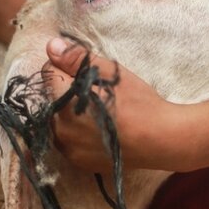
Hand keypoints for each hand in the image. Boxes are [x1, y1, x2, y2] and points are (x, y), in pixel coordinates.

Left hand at [43, 38, 189, 172]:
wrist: (160, 139)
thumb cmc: (138, 102)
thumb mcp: (109, 72)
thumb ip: (75, 58)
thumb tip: (50, 47)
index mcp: (64, 101)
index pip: (48, 72)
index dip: (66, 68)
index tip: (86, 73)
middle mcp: (59, 127)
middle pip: (51, 99)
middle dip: (65, 92)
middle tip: (95, 92)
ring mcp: (68, 149)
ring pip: (57, 121)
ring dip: (69, 113)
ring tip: (96, 112)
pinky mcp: (78, 162)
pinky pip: (68, 141)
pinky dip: (77, 132)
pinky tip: (98, 129)